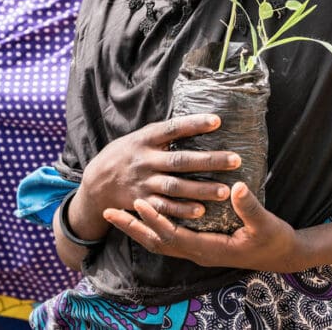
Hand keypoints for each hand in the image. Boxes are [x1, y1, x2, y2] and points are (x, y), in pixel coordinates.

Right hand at [79, 114, 241, 222]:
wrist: (95, 184)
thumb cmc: (125, 155)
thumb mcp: (139, 137)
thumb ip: (163, 133)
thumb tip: (195, 120)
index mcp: (145, 139)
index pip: (173, 128)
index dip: (194, 124)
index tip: (218, 120)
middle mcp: (145, 161)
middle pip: (181, 160)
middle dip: (209, 161)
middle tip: (235, 160)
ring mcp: (143, 183)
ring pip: (175, 187)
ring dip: (201, 190)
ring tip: (225, 191)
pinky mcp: (141, 203)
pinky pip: (164, 208)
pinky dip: (182, 210)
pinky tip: (201, 211)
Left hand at [103, 181, 303, 272]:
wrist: (282, 256)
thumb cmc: (274, 240)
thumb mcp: (265, 224)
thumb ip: (249, 207)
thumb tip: (236, 187)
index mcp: (209, 249)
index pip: (174, 237)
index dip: (156, 221)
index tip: (139, 203)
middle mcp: (198, 253)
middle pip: (157, 243)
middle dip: (132, 227)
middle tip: (108, 212)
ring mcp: (198, 250)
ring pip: (160, 242)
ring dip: (138, 228)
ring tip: (118, 213)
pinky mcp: (201, 244)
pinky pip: (170, 238)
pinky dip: (154, 227)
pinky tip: (147, 213)